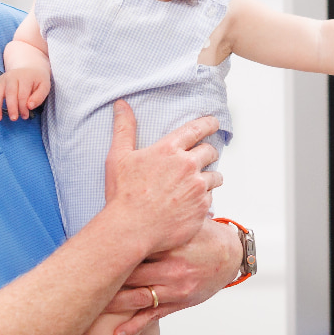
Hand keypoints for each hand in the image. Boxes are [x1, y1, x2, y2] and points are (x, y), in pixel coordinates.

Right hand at [0, 66, 49, 120]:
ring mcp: (2, 79)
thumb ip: (39, 97)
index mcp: (24, 77)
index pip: (22, 94)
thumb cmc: (37, 80)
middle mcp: (11, 76)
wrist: (29, 68)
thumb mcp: (44, 87)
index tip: (25, 116)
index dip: (23, 107)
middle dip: (11, 107)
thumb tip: (30, 106)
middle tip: (14, 119)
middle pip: (9, 93)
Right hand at [99, 101, 222, 255]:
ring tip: (198, 183)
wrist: (130, 229)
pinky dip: (204, 198)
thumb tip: (121, 104)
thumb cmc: (123, 195)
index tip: (214, 122)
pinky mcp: (201, 208)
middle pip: (210, 151)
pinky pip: (210, 198)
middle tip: (203, 157)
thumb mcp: (118, 157)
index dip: (208, 123)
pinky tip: (191, 203)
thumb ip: (124, 128)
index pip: (197, 129)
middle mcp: (187, 166)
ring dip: (209, 177)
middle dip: (208, 152)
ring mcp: (197, 188)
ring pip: (215, 176)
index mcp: (169, 150)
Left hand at [104, 217, 241, 334]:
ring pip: (138, 298)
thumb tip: (129, 204)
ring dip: (114, 303)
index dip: (113, 248)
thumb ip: (161, 219)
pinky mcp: (178, 303)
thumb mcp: (185, 221)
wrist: (232, 255)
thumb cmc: (205, 235)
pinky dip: (134, 326)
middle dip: (108, 276)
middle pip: (132, 274)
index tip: (91, 250)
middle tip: (83, 277)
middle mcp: (173, 268)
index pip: (137, 247)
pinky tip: (118, 334)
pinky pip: (153, 316)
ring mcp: (175, 288)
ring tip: (93, 305)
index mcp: (172, 244)